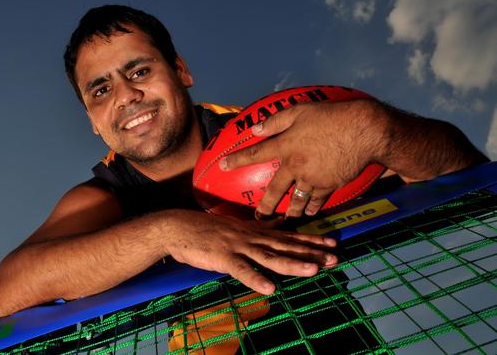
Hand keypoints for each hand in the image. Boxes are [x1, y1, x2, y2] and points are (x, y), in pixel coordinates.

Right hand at [161, 210, 337, 294]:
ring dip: (292, 264)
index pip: (288, 236)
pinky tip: (270, 289)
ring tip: (313, 270)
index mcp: (254, 232)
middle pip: (286, 247)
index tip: (332, 243)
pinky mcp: (223, 257)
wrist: (177, 227)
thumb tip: (279, 223)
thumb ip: (259, 226)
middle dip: (311, 252)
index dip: (311, 240)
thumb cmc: (205, 228)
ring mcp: (238, 247)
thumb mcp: (236, 224)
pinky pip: (242, 270)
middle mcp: (251, 237)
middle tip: (334, 258)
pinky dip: (255, 279)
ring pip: (270, 257)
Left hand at [219, 99, 383, 217]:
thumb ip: (276, 121)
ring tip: (285, 219)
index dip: (236, 160)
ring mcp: (313, 179)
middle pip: (275, 190)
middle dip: (265, 205)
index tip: (221, 166)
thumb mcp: (300, 111)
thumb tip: (255, 129)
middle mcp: (296, 166)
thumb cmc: (332, 116)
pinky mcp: (330, 185)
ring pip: (297, 200)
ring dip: (290, 212)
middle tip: (258, 216)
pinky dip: (312, 208)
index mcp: (286, 146)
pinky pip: (317, 201)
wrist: (365, 131)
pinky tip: (310, 213)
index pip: (255, 154)